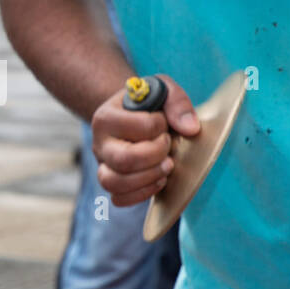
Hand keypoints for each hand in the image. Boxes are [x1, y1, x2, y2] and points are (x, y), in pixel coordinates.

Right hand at [90, 75, 199, 206]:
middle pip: (124, 160)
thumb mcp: (162, 90)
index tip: (164, 122)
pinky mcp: (111, 181)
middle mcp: (99, 143)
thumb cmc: (148, 103)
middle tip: (168, 147)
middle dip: (156, 156)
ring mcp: (103, 164)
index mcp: (106, 117)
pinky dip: (141, 194)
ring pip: (115, 183)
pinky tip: (158, 181)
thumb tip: (190, 128)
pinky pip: (119, 198)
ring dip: (149, 178)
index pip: (139, 127)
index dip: (160, 126)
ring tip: (166, 167)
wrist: (131, 114)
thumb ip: (177, 102)